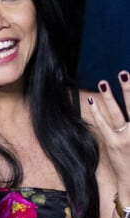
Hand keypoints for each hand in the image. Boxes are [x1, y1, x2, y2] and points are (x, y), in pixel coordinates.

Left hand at [87, 71, 129, 192]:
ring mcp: (126, 138)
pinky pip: (103, 124)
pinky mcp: (113, 144)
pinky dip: (96, 111)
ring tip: (104, 82)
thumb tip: (128, 112)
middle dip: (129, 89)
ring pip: (117, 113)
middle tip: (124, 73)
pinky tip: (91, 100)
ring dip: (110, 96)